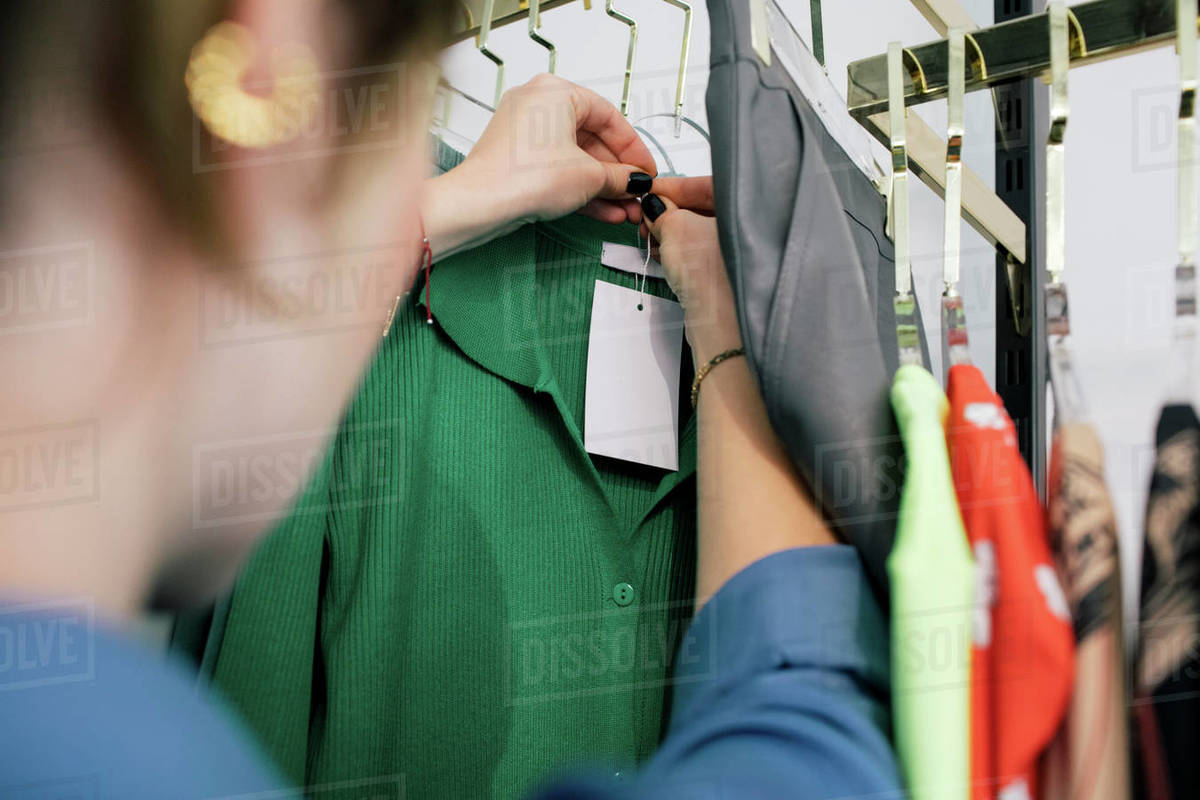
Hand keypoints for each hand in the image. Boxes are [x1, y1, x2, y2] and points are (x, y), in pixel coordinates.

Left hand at [423, 75, 656, 262]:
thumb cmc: (522, 177)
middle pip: (592, 139)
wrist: (480, 204)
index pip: (609, 117)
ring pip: (576, 159)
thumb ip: (620, 177)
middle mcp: (538, 104)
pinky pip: (558, 169)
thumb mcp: (588, 177)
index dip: (634, 148)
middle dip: (617, 174)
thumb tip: (634, 181)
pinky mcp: (517, 159)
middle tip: (636, 194)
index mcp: (556, 91)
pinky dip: (580, 188)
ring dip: (602, 187)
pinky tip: (604, 211)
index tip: (646, 170)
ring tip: (624, 209)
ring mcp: (524, 132)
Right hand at [638, 189, 741, 367]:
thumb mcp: (675, 229)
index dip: (673, 188)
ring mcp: (744, 252)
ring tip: (652, 238)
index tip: (650, 191)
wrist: (720, 324)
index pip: (705, 185)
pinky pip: (703, 254)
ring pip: (702, 233)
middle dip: (671, 212)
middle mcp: (754, 227)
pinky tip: (665, 255)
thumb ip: (662, 210)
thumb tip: (654, 205)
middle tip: (648, 216)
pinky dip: (683, 252)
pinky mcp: (732, 275)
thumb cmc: (711, 277)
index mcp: (749, 207)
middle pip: (703, 209)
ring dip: (674, 233)